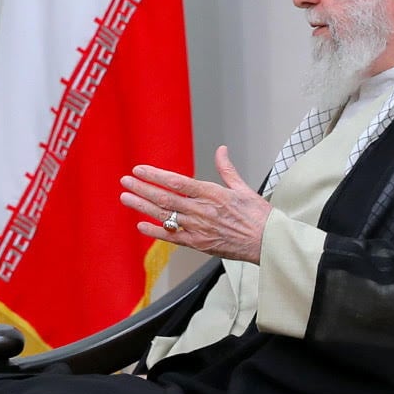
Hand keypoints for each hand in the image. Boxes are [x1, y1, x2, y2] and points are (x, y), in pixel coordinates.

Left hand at [122, 146, 271, 262]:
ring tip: (126, 198)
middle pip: (165, 198)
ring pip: (165, 217)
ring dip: (143, 207)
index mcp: (213, 194)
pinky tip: (141, 225)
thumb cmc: (258, 216)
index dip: (155, 175)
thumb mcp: (244, 188)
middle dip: (142, 189)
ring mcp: (199, 229)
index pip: (177, 182)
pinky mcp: (199, 244)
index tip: (139, 170)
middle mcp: (203, 211)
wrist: (268, 243)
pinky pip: (173, 238)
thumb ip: (227, 170)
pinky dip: (156, 232)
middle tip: (125, 181)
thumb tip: (221, 150)